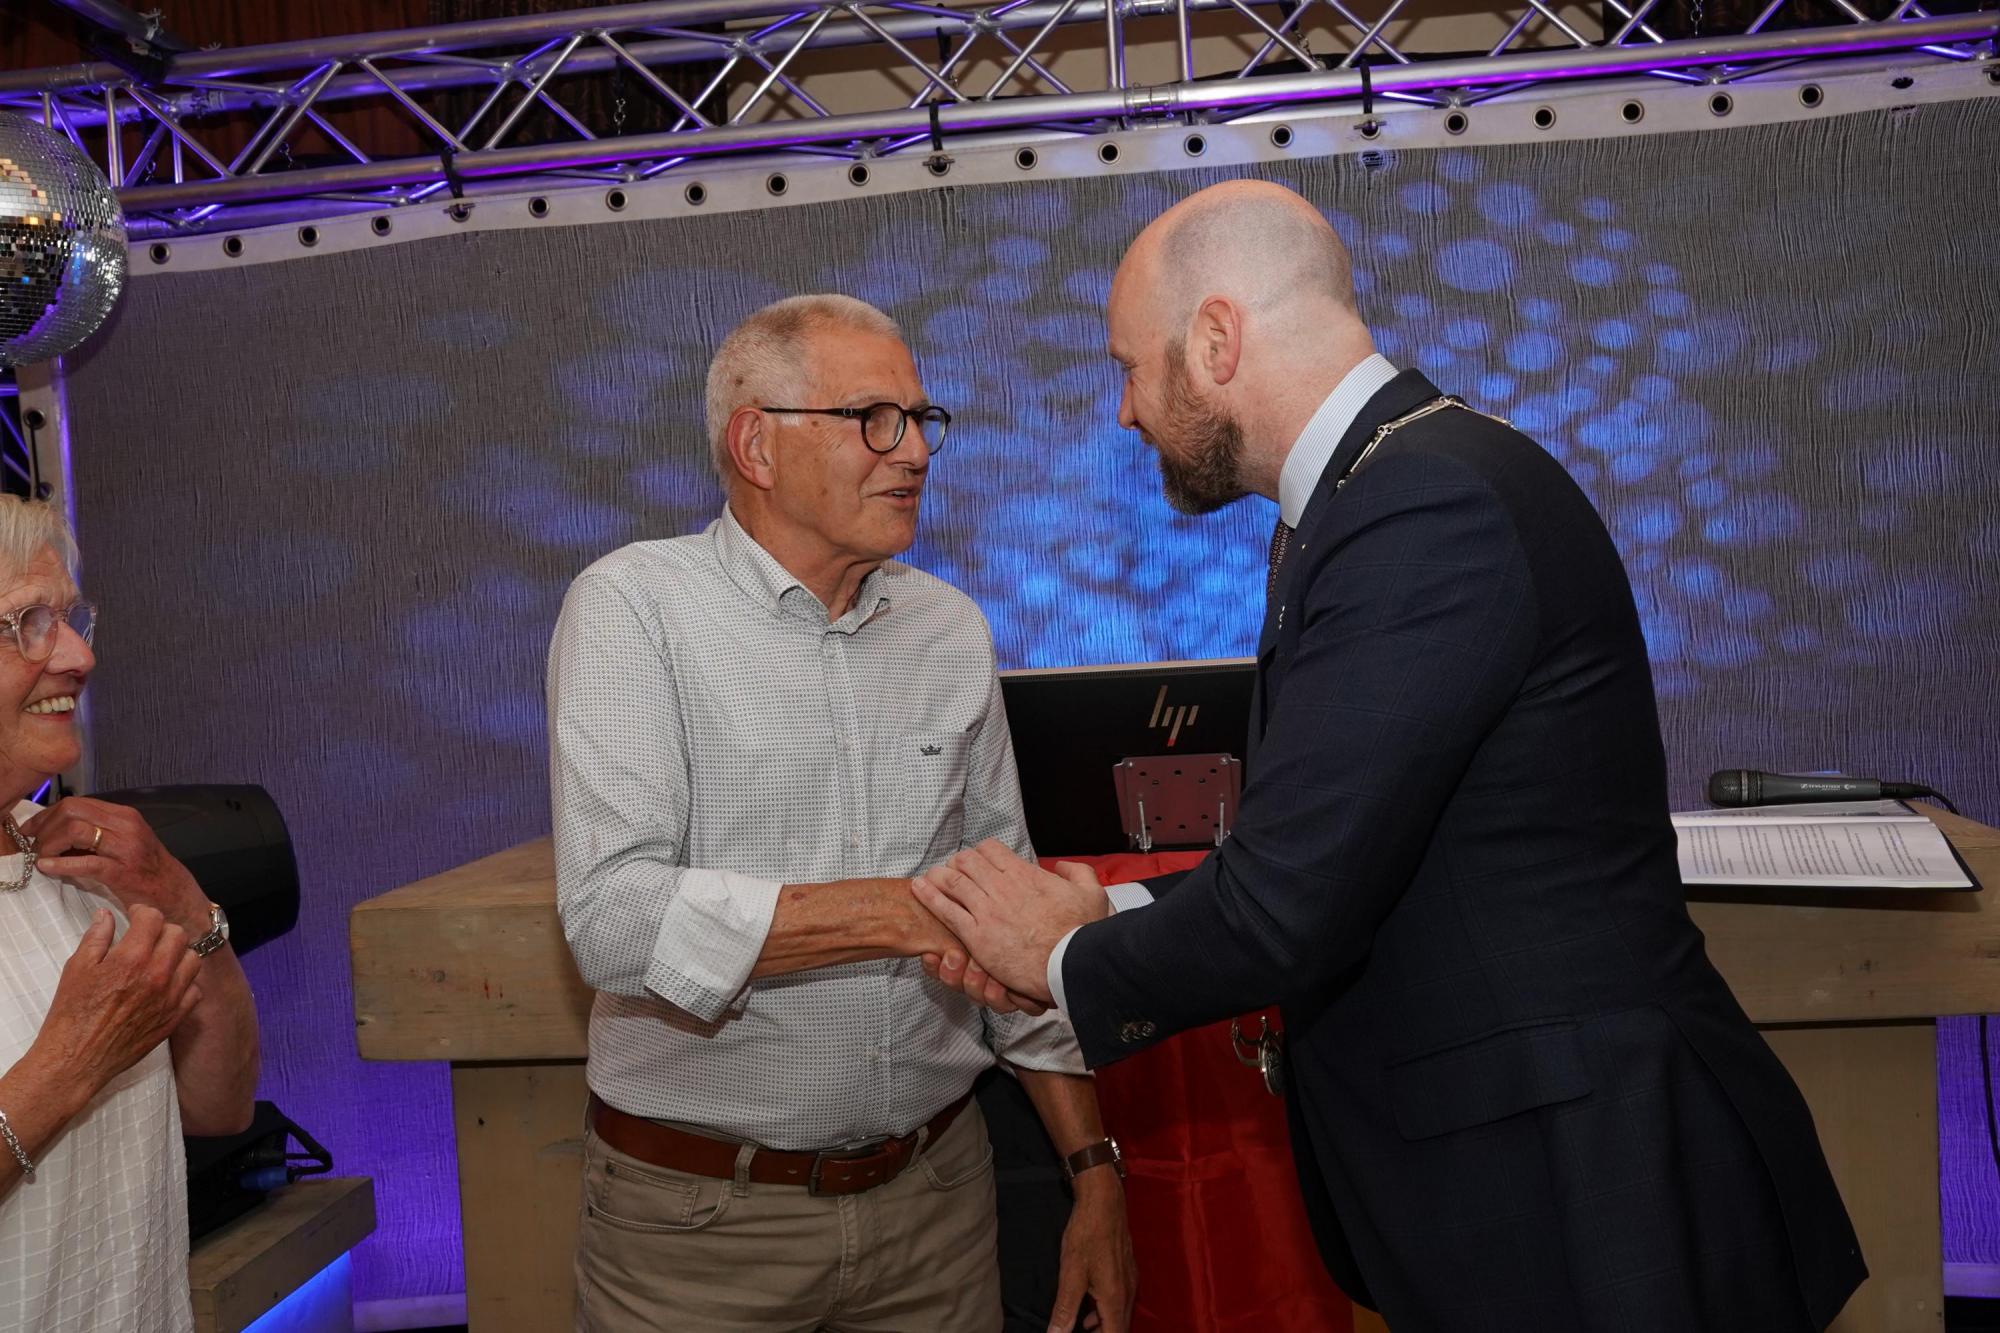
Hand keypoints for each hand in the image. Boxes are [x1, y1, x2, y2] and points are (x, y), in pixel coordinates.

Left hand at [21, 798, 209, 936]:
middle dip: (45, 826)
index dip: (48, 814)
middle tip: (34, 843)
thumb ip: (97, 832)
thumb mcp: (124, 841)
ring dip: (50, 843)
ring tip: (43, 856)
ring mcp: (126, 847)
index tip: (32, 829)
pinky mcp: (122, 871)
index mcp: (125, 816)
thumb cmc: (146, 870)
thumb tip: (57, 830)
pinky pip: (85, 862)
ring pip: (75, 830)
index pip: (77, 803)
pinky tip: (47, 867)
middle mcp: (126, 825)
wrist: (174, 894)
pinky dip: (60, 863)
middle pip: (72, 811)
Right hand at [32, 906, 202, 1101]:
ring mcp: (170, 997)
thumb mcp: (77, 969)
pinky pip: (195, 990)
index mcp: (131, 959)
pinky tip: (166, 984)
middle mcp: (157, 975)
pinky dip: (185, 983)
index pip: (154, 918)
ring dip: (178, 954)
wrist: (77, 1059)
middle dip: (162, 930)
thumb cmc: (72, 1014)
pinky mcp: (175, 1017)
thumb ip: (96, 938)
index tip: (135, 916)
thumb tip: (106, 915)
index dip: (142, 912)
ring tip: (160, 959)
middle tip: (147, 937)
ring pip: (193, 960)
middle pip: (178, 935)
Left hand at [911, 842, 1108, 1004]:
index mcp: (1026, 874)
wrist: (1071, 965)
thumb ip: (1076, 873)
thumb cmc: (1082, 934)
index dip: (982, 852)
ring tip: (930, 876)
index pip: (991, 849)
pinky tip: (920, 889)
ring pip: (952, 881)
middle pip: (967, 861)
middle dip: (958, 862)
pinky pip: (945, 910)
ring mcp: (987, 911)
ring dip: (939, 875)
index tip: (979, 859)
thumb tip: (1061, 867)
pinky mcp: (976, 936)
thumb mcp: (1091, 893)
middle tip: (952, 869)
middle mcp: (1002, 887)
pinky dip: (930, 896)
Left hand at [1051, 1174, 1136, 1332]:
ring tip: (1084, 1326)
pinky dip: (1108, 1310)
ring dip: (1105, 1325)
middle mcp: (1129, 1293)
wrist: (1104, 1201)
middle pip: (1121, 1328)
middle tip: (1084, 1332)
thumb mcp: (1071, 1274)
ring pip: (1122, 1314)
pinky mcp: (1128, 1269)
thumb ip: (1065, 1309)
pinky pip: (1122, 1300)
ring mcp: (1131, 1280)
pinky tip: (1091, 1305)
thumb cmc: (1086, 1235)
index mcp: (1115, 1298)